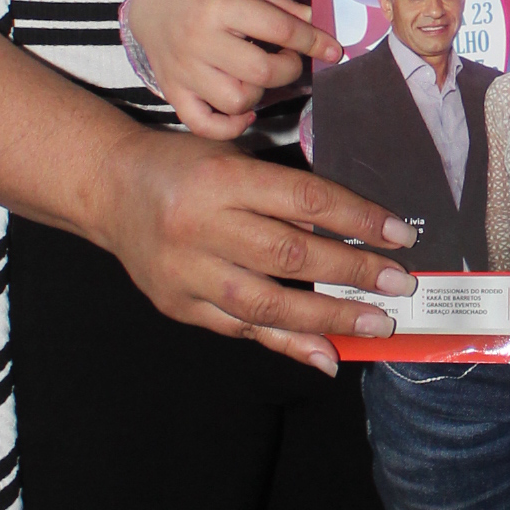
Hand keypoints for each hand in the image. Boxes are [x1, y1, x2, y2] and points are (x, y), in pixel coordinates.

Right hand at [95, 131, 416, 373]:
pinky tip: (325, 352)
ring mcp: (186, 271)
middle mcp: (202, 225)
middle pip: (289, 254)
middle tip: (398, 284)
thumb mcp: (234, 157)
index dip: (358, 219)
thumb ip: (284, 193)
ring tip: (375, 323)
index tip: (401, 234)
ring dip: (328, 316)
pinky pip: (241, 328)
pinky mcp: (178, 304)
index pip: (304, 200)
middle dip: (352, 272)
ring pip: (266, 301)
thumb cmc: (183, 166)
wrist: (108, 189)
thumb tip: (350, 236)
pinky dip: (286, 343)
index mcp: (223, 177)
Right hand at [124, 0, 341, 139]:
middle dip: (289, 69)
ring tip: (258, 76)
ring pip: (237, 101)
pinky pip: (204, 124)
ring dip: (260, 94)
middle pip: (262, 72)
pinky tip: (244, 110)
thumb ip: (280, 6)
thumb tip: (320, 24)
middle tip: (288, 58)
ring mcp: (185, 70)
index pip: (280, 30)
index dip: (314, 42)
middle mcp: (201, 39)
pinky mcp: (173, 91)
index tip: (333, 50)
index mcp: (222, 5)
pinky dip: (230, 126)